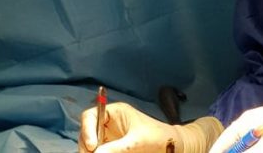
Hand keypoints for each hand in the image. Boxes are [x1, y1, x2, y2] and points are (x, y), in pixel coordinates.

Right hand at [79, 102, 223, 152]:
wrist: (175, 148)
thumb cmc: (159, 138)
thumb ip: (117, 148)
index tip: (92, 147)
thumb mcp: (138, 143)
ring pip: (91, 147)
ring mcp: (109, 139)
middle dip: (87, 147)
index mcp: (114, 113)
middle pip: (87, 134)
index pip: (90, 116)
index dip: (87, 130)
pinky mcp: (113, 150)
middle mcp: (108, 124)